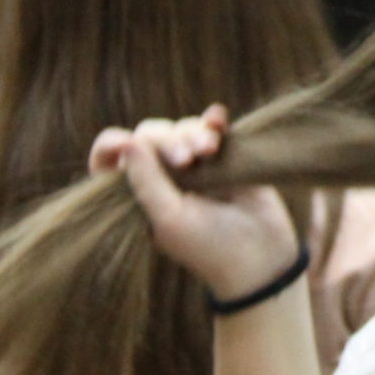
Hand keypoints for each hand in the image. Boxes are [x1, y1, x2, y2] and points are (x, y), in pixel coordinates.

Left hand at [90, 106, 300, 299]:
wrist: (263, 256)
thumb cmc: (210, 246)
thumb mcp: (169, 219)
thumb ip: (146, 181)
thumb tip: (127, 142)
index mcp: (141, 196)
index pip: (111, 163)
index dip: (111, 147)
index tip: (125, 143)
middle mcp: (163, 178)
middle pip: (151, 137)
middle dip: (167, 141)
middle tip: (188, 160)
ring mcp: (195, 166)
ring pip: (182, 128)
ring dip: (194, 133)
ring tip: (211, 151)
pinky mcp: (224, 156)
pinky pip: (211, 126)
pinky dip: (212, 120)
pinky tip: (217, 119)